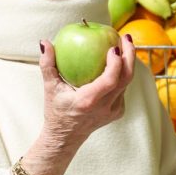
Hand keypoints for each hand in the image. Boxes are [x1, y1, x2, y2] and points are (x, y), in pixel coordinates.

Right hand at [22, 34, 135, 174]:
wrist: (66, 137)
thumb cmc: (56, 110)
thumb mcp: (49, 88)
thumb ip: (47, 65)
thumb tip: (45, 42)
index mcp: (89, 101)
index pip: (111, 80)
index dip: (116, 63)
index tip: (114, 47)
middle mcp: (105, 107)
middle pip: (126, 78)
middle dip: (130, 55)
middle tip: (126, 37)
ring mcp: (114, 111)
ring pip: (127, 83)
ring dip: (128, 62)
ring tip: (125, 44)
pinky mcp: (118, 112)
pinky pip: (123, 89)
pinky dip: (123, 73)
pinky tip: (120, 59)